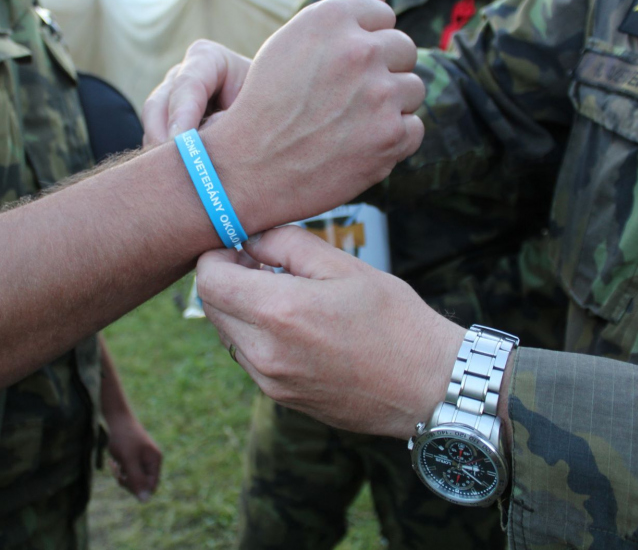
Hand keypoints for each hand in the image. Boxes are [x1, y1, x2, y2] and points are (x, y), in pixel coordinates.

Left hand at [106, 408, 162, 501]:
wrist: (114, 418)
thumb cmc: (123, 437)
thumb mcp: (129, 459)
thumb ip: (136, 479)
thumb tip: (145, 500)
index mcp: (155, 460)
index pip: (151, 486)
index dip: (138, 488)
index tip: (124, 479)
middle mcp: (150, 461)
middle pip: (142, 485)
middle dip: (128, 481)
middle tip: (117, 471)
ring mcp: (141, 460)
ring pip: (133, 480)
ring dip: (122, 476)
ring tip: (114, 465)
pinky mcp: (132, 458)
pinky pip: (127, 473)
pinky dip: (119, 470)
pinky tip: (114, 461)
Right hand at [150, 0, 424, 232]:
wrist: (247, 169)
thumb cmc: (266, 105)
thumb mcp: (290, 44)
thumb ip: (340, 17)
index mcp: (332, 18)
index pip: (383, 15)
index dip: (365, 42)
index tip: (343, 67)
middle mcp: (359, 50)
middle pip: (403, 49)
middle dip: (383, 71)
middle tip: (347, 100)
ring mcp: (379, 94)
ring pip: (412, 89)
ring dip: (390, 106)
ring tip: (351, 124)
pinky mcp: (390, 135)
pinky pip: (413, 129)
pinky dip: (392, 140)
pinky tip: (358, 147)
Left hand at [195, 226, 465, 438]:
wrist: (428, 387)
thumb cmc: (395, 320)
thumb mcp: (343, 265)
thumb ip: (287, 244)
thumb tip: (250, 239)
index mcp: (279, 312)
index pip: (209, 279)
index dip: (217, 255)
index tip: (242, 247)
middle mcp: (265, 352)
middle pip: (211, 307)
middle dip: (227, 280)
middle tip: (261, 264)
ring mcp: (270, 381)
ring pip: (227, 333)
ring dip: (241, 309)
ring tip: (283, 294)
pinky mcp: (280, 398)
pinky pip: (248, 357)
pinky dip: (257, 335)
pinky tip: (295, 325)